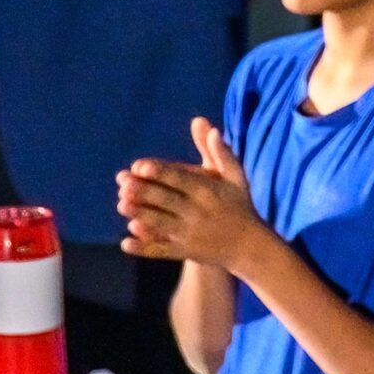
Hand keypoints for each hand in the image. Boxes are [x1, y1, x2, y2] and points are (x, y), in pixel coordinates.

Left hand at [118, 120, 270, 272]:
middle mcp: (198, 212)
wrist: (251, 248)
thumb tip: (203, 122)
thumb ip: (218, 151)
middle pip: (166, 200)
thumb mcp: (235, 178)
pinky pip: (163, 251)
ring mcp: (191, 234)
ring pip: (161, 224)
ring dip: (141, 215)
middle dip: (144, 192)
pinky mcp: (187, 252)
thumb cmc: (240, 206)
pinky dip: (145, 249)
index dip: (159, 172)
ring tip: (122, 205)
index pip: (180, 179)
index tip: (139, 166)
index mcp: (208, 192)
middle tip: (123, 183)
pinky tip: (126, 243)